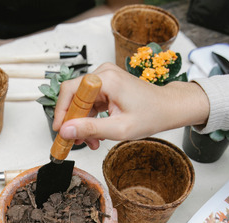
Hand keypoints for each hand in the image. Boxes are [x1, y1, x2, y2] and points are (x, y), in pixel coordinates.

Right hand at [52, 63, 209, 149]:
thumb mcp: (119, 128)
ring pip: (81, 102)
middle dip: (73, 121)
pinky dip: (90, 119)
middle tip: (74, 141)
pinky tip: (95, 134)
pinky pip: (89, 102)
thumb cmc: (152, 114)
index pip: (71, 91)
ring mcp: (105, 78)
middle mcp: (103, 74)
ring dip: (82, 123)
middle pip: (74, 96)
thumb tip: (66, 130)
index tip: (60, 131)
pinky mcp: (107, 85)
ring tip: (90, 142)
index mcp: (106, 79)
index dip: (61, 112)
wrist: (168, 108)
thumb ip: (91, 129)